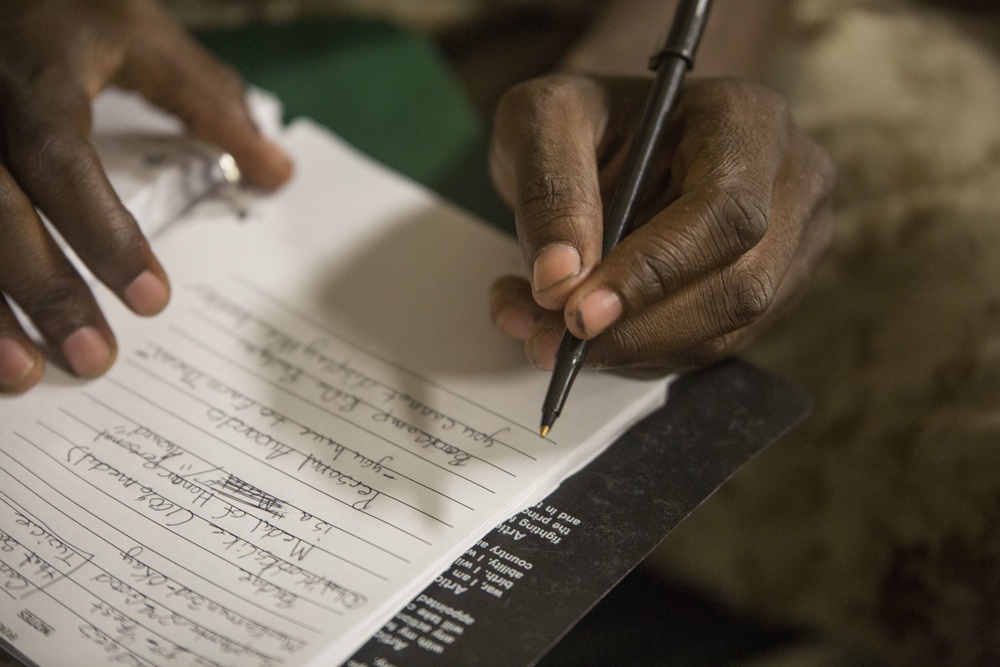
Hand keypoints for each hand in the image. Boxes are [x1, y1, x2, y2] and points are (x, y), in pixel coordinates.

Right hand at [0, 0, 292, 392]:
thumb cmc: (61, 15)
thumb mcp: (137, 36)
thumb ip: (206, 101)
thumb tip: (277, 172)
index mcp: (33, 81)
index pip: (62, 162)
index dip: (101, 232)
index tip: (153, 299)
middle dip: (44, 292)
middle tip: (95, 360)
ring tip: (25, 377)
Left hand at [489, 74, 834, 372]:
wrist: (608, 137)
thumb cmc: (582, 118)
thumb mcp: (542, 122)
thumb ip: (549, 192)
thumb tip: (559, 280)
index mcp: (747, 118)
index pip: (725, 212)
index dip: (654, 272)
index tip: (580, 311)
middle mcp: (790, 182)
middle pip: (738, 286)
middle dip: (636, 329)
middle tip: (550, 339)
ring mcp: (793, 244)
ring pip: (725, 331)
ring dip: (629, 350)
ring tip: (547, 334)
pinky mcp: (772, 292)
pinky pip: (710, 347)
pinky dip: (638, 355)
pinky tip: (586, 333)